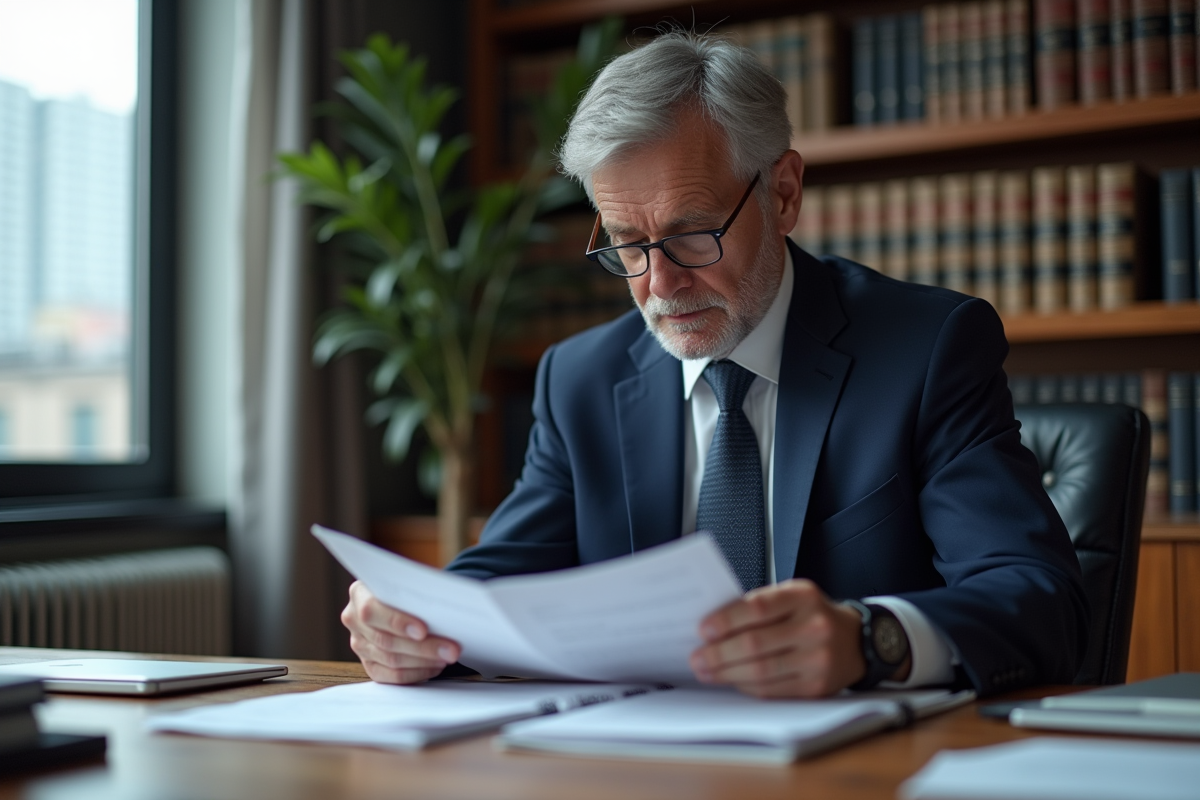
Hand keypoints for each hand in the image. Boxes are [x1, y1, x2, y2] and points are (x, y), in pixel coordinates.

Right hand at [341, 580, 461, 683]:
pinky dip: (416, 673)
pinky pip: (391, 676)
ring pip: (391, 660)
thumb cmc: (408, 588)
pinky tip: (435, 666)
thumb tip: (443, 604)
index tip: (423, 630)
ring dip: (424, 661)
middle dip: (423, 647)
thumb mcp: (409, 581)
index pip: (372, 611)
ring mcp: (359, 644)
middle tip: (451, 650)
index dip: (397, 622)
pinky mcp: (369, 664)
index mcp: (359, 593)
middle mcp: (354, 619)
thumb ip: (416, 590)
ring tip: (448, 656)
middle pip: (386, 640)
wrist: (402, 600)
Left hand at [688, 579, 868, 697]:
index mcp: (803, 596)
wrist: (856, 640)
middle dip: (719, 653)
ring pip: (761, 671)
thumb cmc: (812, 615)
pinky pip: (772, 690)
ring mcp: (817, 659)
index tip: (703, 629)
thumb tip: (713, 626)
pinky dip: (746, 687)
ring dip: (727, 674)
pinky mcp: (816, 687)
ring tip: (706, 672)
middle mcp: (813, 626)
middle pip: (756, 644)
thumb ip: (759, 605)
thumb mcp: (792, 596)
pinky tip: (732, 681)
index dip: (726, 620)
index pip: (758, 607)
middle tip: (697, 658)